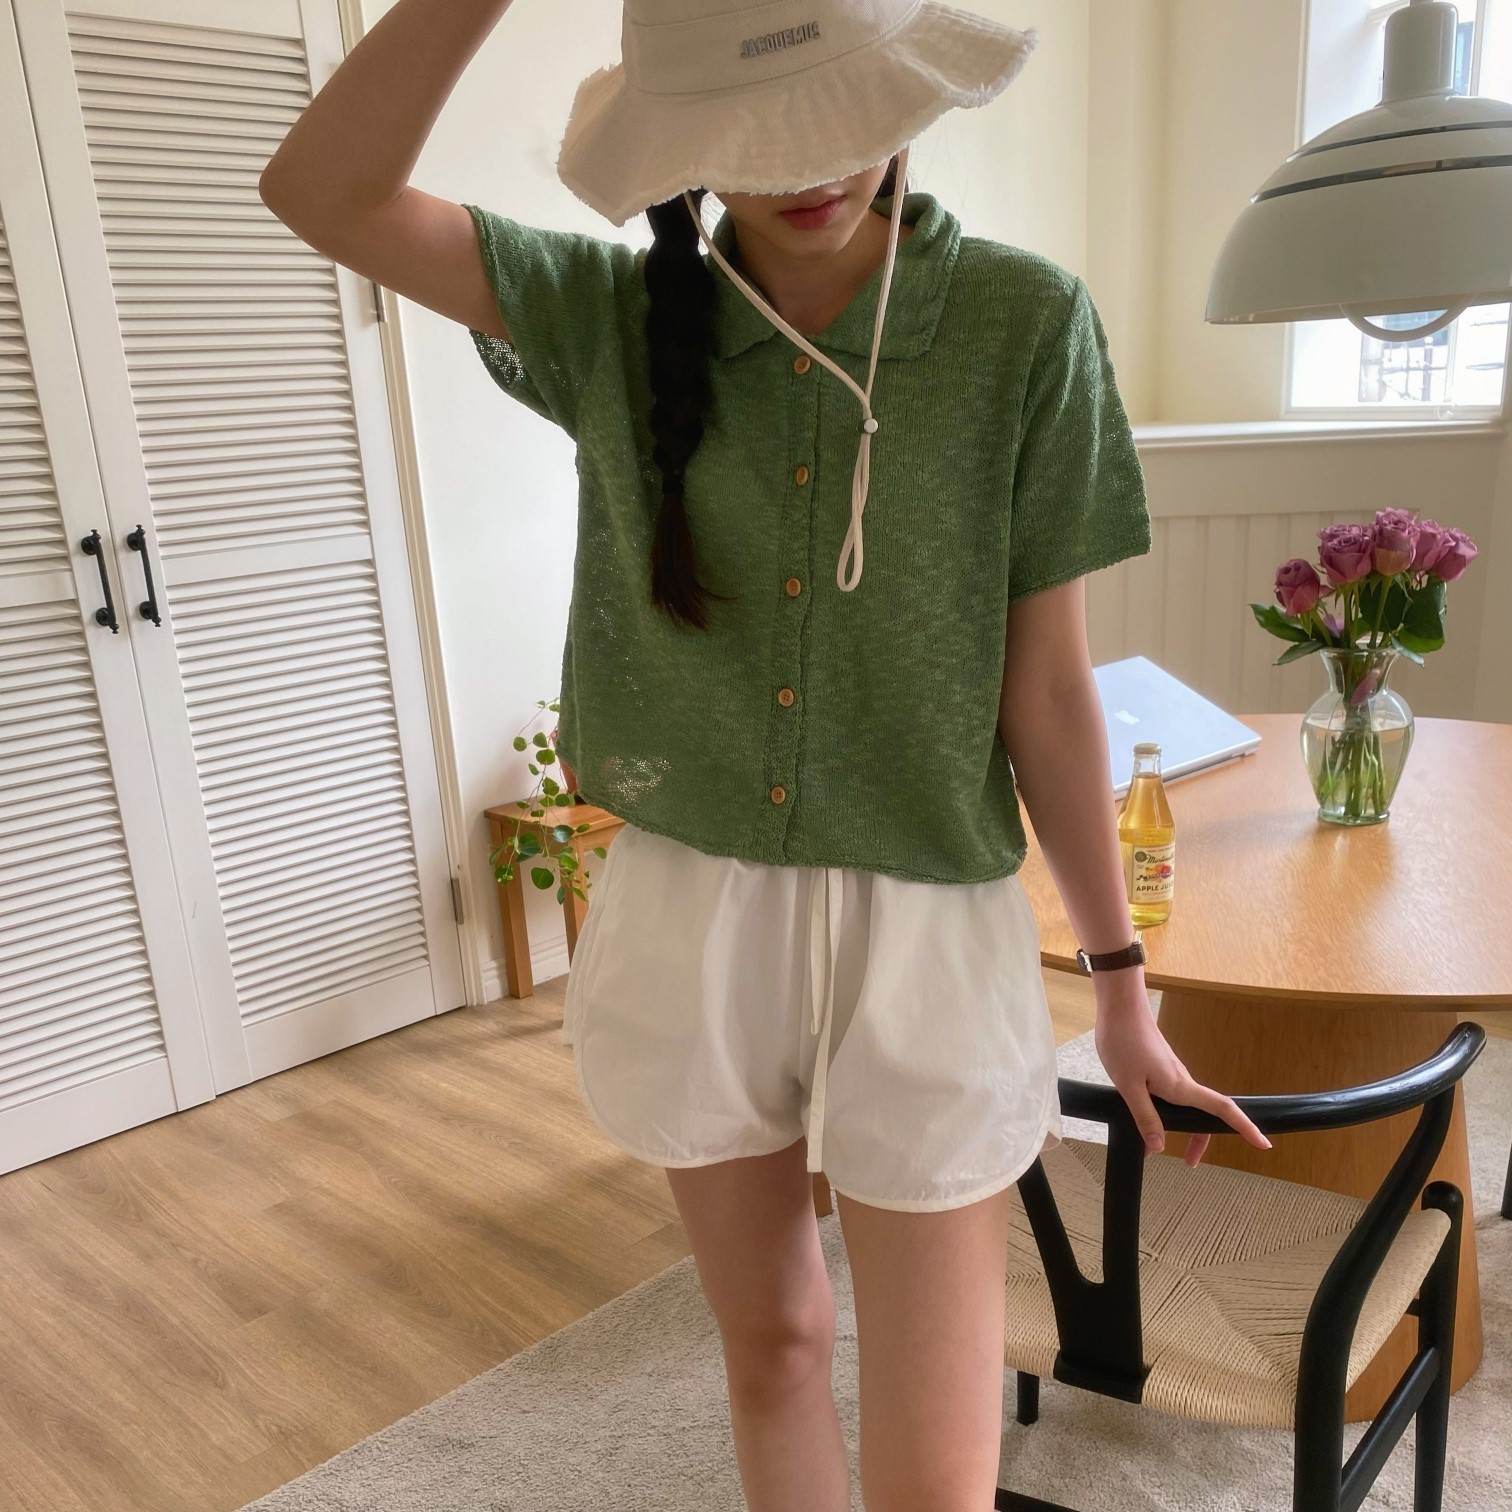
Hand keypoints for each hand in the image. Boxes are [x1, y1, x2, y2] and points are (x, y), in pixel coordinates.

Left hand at [1093, 985, 1271, 1166]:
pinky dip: (1168, 1113)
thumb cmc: (1124, 1042)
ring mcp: (1173, 1073)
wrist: (1120, 1007)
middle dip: (1201, 1140)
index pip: (1222, 1109)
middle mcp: (1183, 1080)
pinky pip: (1174, 1095)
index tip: (1264, 1143)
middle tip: (1190, 1162)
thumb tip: (1159, 1148)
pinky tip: (1147, 1116)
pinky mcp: (1162, 1068)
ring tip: (1157, 1145)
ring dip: (1183, 1127)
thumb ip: (1145, 1117)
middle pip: (1205, 1114)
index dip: (1245, 1126)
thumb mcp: (1129, 1086)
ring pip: (1187, 1106)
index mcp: (1181, 1086)